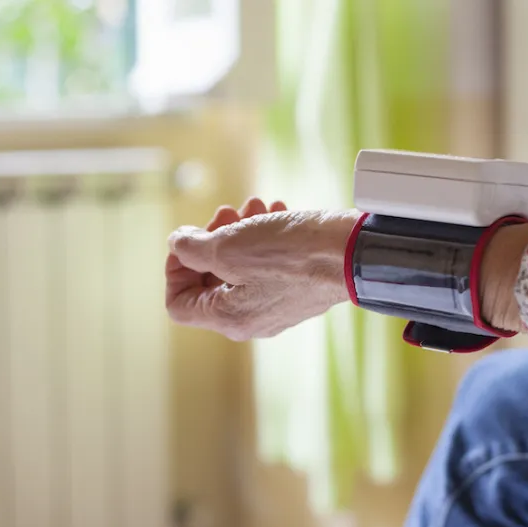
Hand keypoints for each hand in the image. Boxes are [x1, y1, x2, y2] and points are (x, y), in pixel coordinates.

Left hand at [165, 198, 359, 340]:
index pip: (178, 304)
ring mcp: (276, 307)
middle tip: (226, 213)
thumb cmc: (291, 253)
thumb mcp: (227, 245)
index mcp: (228, 319)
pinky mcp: (298, 291)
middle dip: (211, 240)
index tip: (190, 239)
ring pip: (240, 268)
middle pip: (209, 282)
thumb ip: (191, 248)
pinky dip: (265, 239)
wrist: (352, 252)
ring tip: (255, 206)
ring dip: (240, 232)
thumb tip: (179, 245)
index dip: (174, 268)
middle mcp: (251, 321)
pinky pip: (268, 267)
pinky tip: (276, 212)